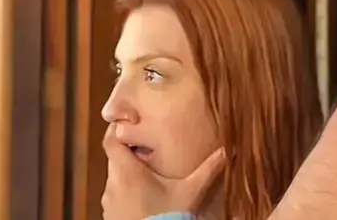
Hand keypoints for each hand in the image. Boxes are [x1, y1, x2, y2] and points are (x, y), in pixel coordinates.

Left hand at [101, 124, 225, 219]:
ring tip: (148, 178)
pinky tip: (144, 199)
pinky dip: (126, 195)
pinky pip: (115, 198)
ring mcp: (108, 202)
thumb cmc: (168, 217)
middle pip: (114, 160)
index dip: (116, 131)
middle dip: (129, 155)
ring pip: (114, 180)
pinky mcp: (110, 216)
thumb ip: (208, 169)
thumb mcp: (191, 191)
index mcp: (128, 172)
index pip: (110, 141)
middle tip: (147, 153)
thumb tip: (228, 151)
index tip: (128, 126)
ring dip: (128, 177)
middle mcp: (113, 184)